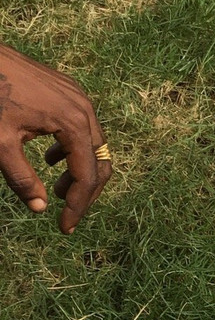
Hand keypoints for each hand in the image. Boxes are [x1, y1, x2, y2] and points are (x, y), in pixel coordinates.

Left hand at [0, 44, 111, 232]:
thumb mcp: (0, 142)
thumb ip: (21, 177)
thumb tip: (38, 208)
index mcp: (73, 123)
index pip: (86, 175)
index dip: (77, 206)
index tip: (64, 227)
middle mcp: (84, 110)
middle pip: (100, 163)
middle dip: (85, 193)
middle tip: (66, 214)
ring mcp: (79, 98)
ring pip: (94, 147)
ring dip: (79, 173)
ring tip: (55, 190)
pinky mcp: (69, 92)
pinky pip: (83, 129)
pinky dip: (72, 151)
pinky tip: (50, 159)